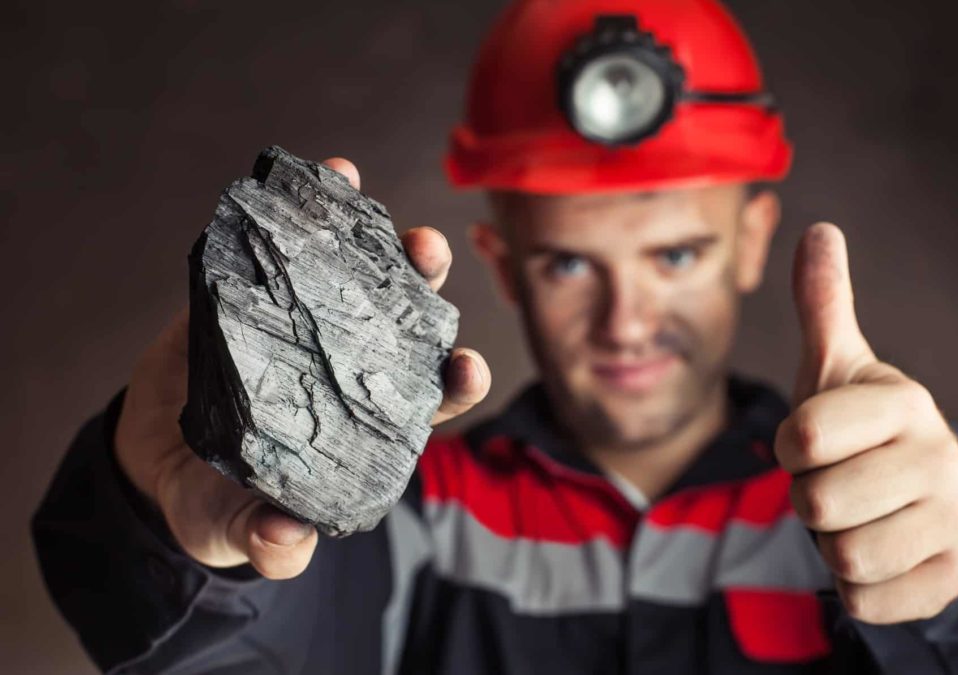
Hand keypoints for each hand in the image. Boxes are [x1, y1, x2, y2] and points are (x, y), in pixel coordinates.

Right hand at [113, 157, 490, 579]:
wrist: (150, 453)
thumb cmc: (212, 500)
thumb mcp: (229, 528)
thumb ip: (265, 539)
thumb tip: (287, 542)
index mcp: (368, 424)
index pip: (426, 401)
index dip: (453, 382)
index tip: (468, 366)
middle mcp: (354, 365)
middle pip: (407, 324)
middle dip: (425, 289)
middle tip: (428, 253)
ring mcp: (315, 322)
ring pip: (364, 275)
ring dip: (385, 241)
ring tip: (391, 214)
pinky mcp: (268, 290)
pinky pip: (299, 244)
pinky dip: (320, 208)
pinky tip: (335, 175)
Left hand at [774, 222, 957, 623]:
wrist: (925, 498)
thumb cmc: (861, 428)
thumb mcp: (837, 367)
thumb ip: (823, 304)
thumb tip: (819, 227)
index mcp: (904, 402)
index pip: (804, 435)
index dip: (790, 446)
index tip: (810, 441)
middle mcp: (939, 458)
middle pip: (817, 502)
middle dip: (810, 499)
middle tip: (837, 484)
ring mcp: (952, 521)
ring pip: (842, 556)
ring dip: (831, 544)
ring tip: (857, 517)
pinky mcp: (950, 578)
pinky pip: (866, 603)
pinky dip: (857, 588)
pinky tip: (879, 555)